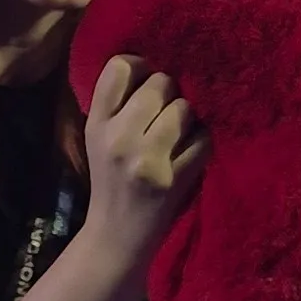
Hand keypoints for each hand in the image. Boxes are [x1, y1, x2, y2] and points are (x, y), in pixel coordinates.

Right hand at [83, 54, 207, 283]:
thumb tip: (154, 61)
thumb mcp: (99, 139)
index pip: (120, 67)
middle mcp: (117, 138)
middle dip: (170, 96)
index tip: (147, 83)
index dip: (141, 67)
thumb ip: (119, 104)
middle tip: (165, 117)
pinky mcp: (173, 180)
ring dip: (189, 120)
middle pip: (161, 83)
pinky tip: (190, 156)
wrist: (116, 239)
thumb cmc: (112, 182)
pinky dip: (203, 145)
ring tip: (178, 137)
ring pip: (185, 108)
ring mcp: (146, 160)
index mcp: (96, 124)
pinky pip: (204, 139)